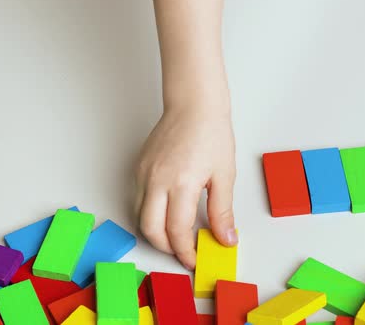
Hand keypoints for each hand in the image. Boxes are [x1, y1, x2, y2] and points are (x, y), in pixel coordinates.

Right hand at [135, 94, 236, 269]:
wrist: (193, 105)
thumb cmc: (211, 134)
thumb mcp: (224, 176)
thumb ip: (222, 211)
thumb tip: (226, 238)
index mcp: (181, 183)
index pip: (177, 231)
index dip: (185, 251)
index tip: (194, 258)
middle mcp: (156, 180)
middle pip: (150, 230)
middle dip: (166, 248)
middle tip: (183, 251)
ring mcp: (143, 174)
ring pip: (140, 217)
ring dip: (156, 232)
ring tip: (177, 235)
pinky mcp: (138, 167)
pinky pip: (138, 200)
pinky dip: (151, 213)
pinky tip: (169, 211)